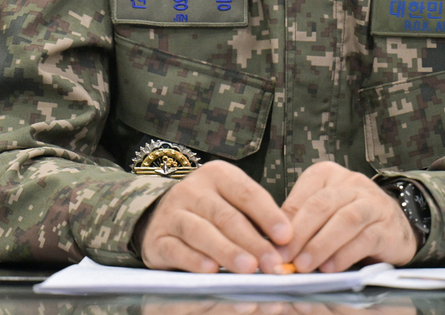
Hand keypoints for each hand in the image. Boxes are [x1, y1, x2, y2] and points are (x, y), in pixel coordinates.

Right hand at [140, 159, 293, 273]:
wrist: (161, 218)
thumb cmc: (209, 212)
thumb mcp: (232, 204)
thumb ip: (256, 220)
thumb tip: (284, 246)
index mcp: (217, 175)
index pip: (247, 193)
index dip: (268, 215)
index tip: (286, 237)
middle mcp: (193, 189)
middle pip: (226, 216)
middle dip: (253, 241)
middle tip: (272, 263)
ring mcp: (172, 213)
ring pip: (202, 232)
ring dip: (227, 251)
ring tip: (248, 269)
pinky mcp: (158, 238)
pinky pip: (177, 249)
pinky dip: (195, 260)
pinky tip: (211, 270)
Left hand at [279, 162, 418, 272]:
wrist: (396, 226)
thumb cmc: (349, 219)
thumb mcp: (322, 213)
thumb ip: (300, 222)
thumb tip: (272, 244)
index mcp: (327, 175)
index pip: (302, 196)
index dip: (284, 221)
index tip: (272, 245)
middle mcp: (351, 183)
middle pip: (321, 205)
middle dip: (300, 234)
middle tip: (285, 257)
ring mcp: (372, 203)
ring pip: (344, 220)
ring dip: (321, 245)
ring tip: (304, 265)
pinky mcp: (387, 226)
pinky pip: (365, 239)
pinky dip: (345, 255)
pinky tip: (330, 268)